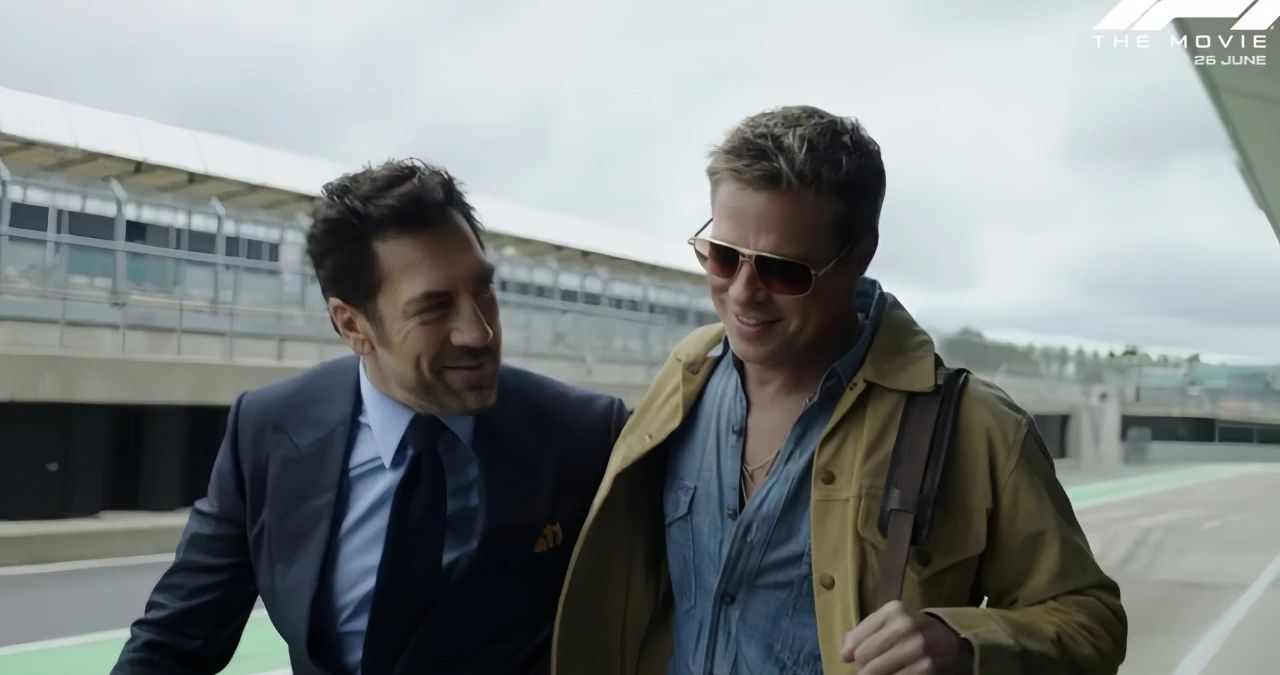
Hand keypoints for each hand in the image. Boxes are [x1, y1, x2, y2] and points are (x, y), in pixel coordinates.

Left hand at [841, 601, 972, 674]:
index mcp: (893, 611)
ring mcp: (918, 647)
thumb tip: (845, 655)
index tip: (851, 660)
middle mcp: (906, 626)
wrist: (947, 640)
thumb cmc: (909, 631)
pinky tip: (892, 674)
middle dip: (862, 667)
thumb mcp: (887, 622)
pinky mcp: (927, 667)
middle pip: (864, 656)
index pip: (857, 640)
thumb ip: (862, 633)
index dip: (851, 654)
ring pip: (876, 671)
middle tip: (866, 670)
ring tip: (879, 672)